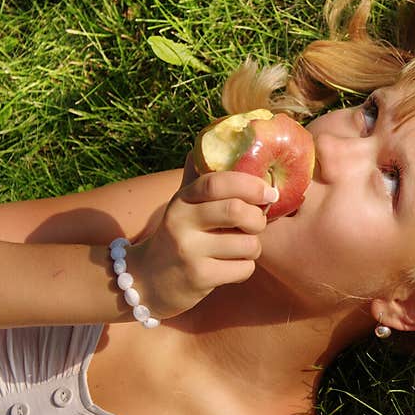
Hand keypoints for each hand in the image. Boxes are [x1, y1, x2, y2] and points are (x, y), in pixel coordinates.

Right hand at [126, 153, 277, 319]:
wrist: (145, 281)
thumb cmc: (176, 236)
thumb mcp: (182, 205)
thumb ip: (198, 177)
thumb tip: (211, 133)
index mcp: (182, 200)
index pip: (216, 182)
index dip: (249, 184)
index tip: (269, 191)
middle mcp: (181, 223)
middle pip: (236, 211)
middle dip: (258, 218)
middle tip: (257, 223)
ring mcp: (189, 251)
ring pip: (247, 244)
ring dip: (253, 247)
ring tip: (241, 248)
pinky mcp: (199, 278)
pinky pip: (243, 269)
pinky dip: (245, 268)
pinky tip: (231, 266)